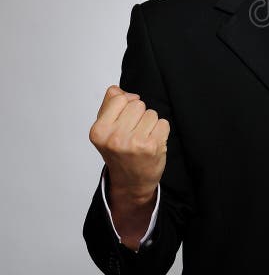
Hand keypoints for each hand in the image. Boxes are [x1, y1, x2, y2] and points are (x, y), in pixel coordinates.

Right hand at [89, 85, 169, 202]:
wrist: (131, 182)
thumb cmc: (119, 151)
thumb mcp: (105, 128)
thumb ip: (110, 103)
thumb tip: (126, 92)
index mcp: (99, 131)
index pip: (120, 98)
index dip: (125, 107)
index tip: (122, 122)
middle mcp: (114, 137)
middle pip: (138, 104)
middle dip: (138, 116)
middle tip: (133, 133)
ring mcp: (134, 143)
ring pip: (152, 113)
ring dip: (150, 124)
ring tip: (142, 139)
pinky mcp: (152, 146)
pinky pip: (163, 123)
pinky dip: (160, 131)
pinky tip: (152, 144)